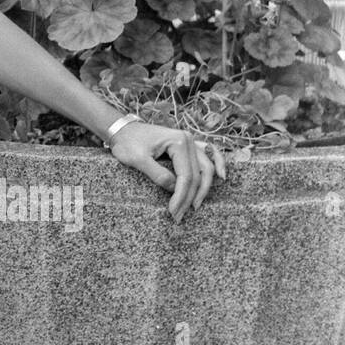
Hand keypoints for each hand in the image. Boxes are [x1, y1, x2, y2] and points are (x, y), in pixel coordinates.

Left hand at [109, 121, 224, 220]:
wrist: (122, 129)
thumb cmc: (127, 142)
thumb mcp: (137, 159)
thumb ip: (157, 174)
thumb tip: (175, 189)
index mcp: (178, 141)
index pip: (186, 176)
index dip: (181, 196)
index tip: (173, 211)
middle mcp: (189, 140)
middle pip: (198, 175)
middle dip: (190, 197)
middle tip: (179, 215)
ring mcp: (190, 141)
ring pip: (206, 168)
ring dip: (203, 189)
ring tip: (194, 206)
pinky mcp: (187, 145)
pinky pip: (208, 154)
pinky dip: (217, 164)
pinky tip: (222, 177)